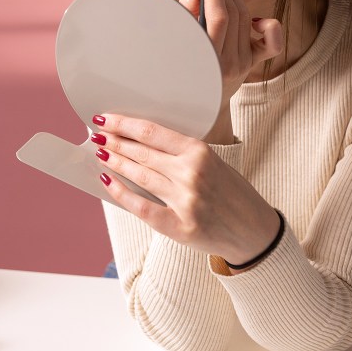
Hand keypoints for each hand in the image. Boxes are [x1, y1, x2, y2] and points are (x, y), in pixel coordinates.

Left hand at [90, 112, 280, 264]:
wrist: (254, 231)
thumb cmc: (233, 194)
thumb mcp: (214, 163)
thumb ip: (181, 154)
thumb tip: (140, 143)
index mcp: (200, 152)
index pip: (152, 132)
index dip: (124, 124)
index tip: (106, 119)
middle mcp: (191, 174)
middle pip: (142, 152)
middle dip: (115, 142)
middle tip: (97, 136)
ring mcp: (185, 201)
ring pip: (139, 176)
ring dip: (115, 162)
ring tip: (100, 153)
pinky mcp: (179, 227)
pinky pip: (142, 207)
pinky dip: (121, 194)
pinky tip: (108, 181)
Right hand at [180, 0, 283, 103]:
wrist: (191, 99)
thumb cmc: (175, 61)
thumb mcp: (176, 33)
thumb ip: (188, 8)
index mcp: (207, 60)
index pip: (219, 16)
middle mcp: (229, 63)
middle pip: (235, 12)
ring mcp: (243, 64)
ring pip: (247, 17)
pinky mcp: (253, 63)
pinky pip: (272, 43)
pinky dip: (268, 25)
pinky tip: (253, 19)